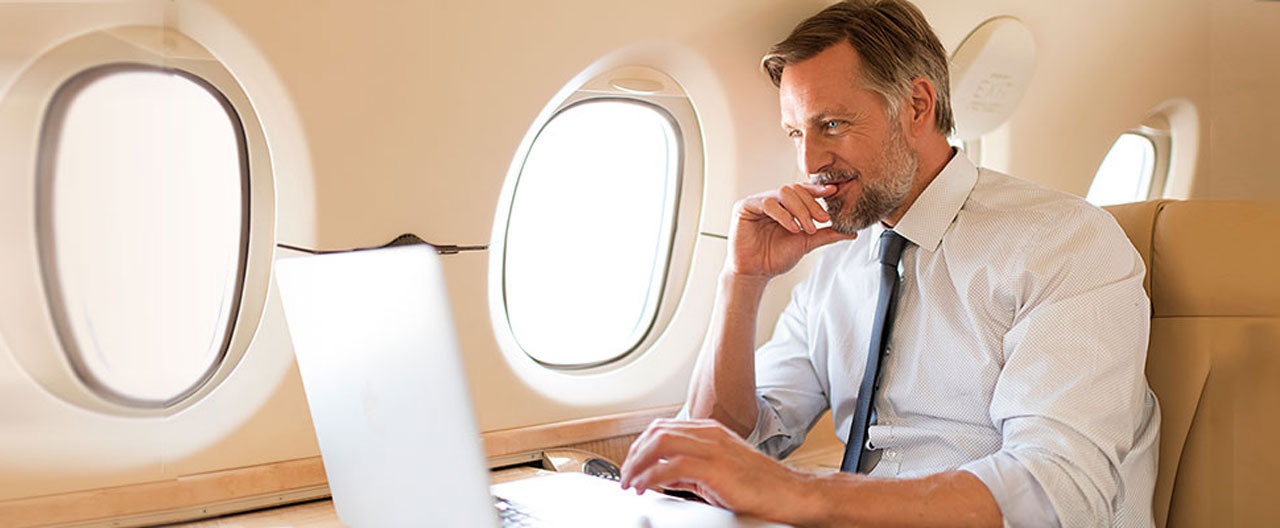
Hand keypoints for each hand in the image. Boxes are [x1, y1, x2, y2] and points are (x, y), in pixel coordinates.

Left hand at [618, 419, 812, 521]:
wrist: (791, 494)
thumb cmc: (760, 486)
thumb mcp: (718, 474)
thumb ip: (690, 472)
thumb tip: (663, 477)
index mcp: (710, 431)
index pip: (663, 428)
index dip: (641, 446)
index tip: (631, 464)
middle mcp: (710, 434)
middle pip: (656, 431)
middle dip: (634, 454)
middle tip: (625, 475)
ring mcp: (713, 448)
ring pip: (660, 443)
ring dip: (638, 464)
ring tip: (630, 482)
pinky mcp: (716, 467)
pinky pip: (672, 466)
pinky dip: (652, 477)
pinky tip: (646, 487)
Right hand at [728, 183, 855, 278]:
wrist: (757, 273)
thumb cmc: (776, 257)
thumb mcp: (806, 243)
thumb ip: (827, 234)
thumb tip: (852, 232)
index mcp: (785, 205)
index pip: (803, 191)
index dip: (817, 190)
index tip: (833, 191)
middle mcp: (772, 200)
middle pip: (795, 189)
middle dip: (811, 204)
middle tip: (822, 219)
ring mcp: (758, 202)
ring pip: (783, 193)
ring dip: (799, 210)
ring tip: (807, 228)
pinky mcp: (745, 207)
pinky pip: (767, 203)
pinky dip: (783, 214)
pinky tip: (792, 228)